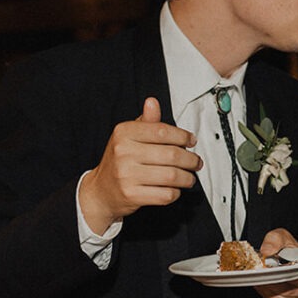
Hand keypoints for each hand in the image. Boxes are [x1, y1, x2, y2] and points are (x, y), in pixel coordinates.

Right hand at [79, 98, 201, 233]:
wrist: (101, 191)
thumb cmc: (119, 161)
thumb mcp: (128, 137)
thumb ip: (145, 121)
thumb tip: (152, 102)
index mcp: (124, 133)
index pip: (162, 131)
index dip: (183, 136)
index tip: (191, 141)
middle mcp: (123, 152)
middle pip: (171, 154)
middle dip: (191, 159)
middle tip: (196, 162)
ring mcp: (127, 175)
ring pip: (172, 176)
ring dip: (187, 178)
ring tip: (189, 177)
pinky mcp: (132, 195)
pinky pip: (165, 194)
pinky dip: (175, 192)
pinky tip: (174, 189)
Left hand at [255, 228, 297, 297]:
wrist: (287, 259)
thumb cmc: (288, 249)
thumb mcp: (282, 237)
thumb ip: (274, 240)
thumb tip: (267, 251)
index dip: (286, 272)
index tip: (271, 267)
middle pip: (294, 289)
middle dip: (275, 282)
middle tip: (262, 274)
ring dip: (269, 289)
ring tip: (259, 279)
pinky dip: (268, 296)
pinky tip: (262, 286)